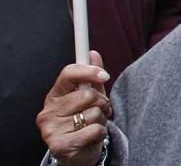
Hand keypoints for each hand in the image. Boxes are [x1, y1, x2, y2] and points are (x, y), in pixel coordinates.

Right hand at [37, 51, 111, 165]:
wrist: (77, 154)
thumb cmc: (83, 122)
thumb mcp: (89, 98)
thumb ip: (91, 78)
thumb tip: (93, 54)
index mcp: (54, 97)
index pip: (68, 74)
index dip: (88, 71)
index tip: (104, 75)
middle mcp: (48, 112)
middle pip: (87, 94)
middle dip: (101, 102)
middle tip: (100, 110)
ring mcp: (51, 130)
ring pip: (93, 113)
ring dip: (101, 119)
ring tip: (93, 125)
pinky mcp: (60, 145)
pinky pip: (94, 130)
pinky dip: (100, 133)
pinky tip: (91, 137)